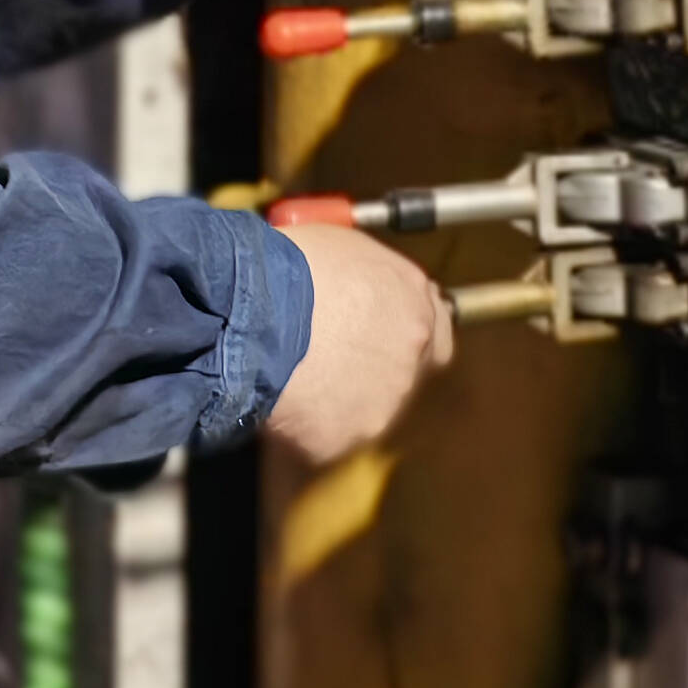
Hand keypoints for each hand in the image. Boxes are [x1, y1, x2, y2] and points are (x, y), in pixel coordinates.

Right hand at [263, 222, 455, 465]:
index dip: (402, 337)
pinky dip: (302, 427)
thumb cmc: (289, 265)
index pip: (434, 334)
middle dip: (370, 372)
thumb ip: (369, 278)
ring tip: (293, 378)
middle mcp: (411, 355)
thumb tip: (356, 287)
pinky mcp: (342, 441)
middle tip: (329, 361)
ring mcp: (383, 403)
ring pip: (363, 411)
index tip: (378, 336)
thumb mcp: (343, 247)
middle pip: (401, 376)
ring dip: (336, 400)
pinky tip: (277, 402)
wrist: (253, 312)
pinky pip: (321, 438)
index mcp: (415, 303)